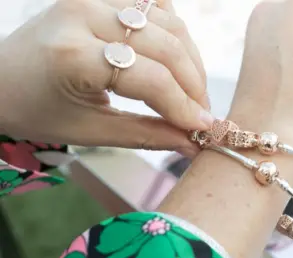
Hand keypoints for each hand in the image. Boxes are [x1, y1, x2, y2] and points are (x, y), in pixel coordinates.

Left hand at [0, 0, 210, 154]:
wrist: (0, 79)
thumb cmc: (36, 109)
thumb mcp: (89, 132)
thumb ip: (147, 135)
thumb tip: (193, 143)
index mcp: (73, 55)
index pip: (151, 78)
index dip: (185, 106)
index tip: (204, 128)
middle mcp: (85, 14)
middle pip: (166, 46)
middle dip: (194, 85)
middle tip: (202, 114)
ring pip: (167, 22)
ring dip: (189, 59)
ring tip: (192, 92)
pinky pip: (153, 4)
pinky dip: (172, 30)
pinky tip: (175, 57)